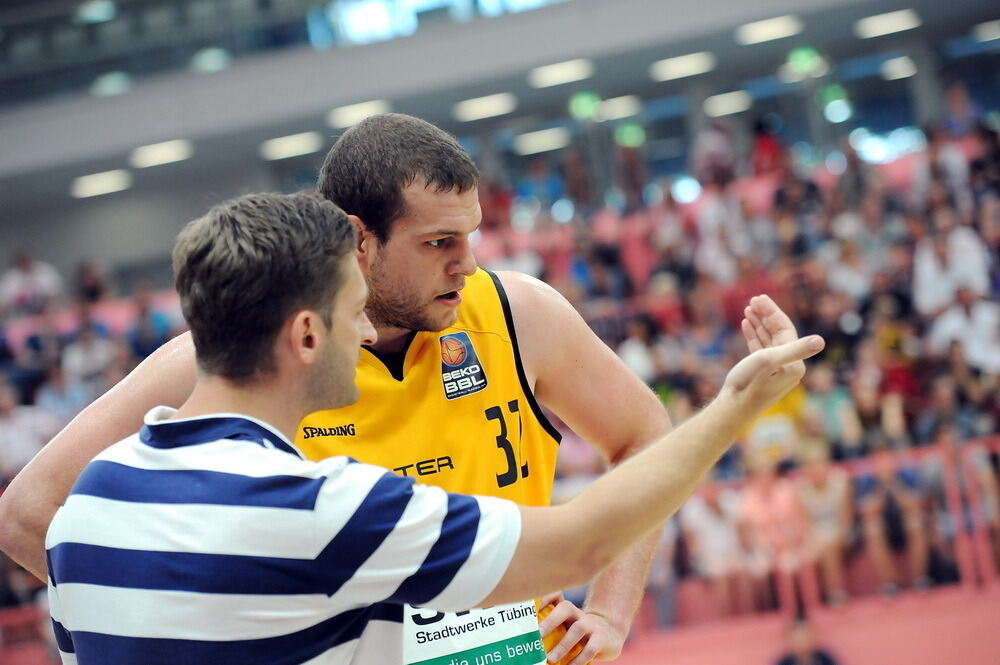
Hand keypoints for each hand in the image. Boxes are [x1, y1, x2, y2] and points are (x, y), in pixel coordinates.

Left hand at [537, 593, 624, 664]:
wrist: (608, 635)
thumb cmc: (576, 633)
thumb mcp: (565, 626)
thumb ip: (549, 629)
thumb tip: (526, 643)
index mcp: (565, 608)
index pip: (554, 595)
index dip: (543, 598)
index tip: (529, 609)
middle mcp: (577, 613)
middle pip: (565, 608)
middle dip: (551, 620)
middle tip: (537, 633)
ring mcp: (590, 625)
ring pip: (577, 630)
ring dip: (563, 646)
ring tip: (550, 659)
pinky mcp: (601, 639)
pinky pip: (590, 649)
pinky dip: (578, 660)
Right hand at [722, 295, 823, 414]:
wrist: (733, 408)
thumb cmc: (750, 384)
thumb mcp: (771, 361)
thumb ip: (795, 349)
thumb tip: (821, 340)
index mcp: (795, 363)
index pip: (785, 330)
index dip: (772, 312)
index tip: (758, 298)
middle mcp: (788, 366)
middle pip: (778, 333)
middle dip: (765, 315)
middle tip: (752, 300)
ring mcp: (775, 370)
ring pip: (768, 339)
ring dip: (759, 323)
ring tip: (748, 309)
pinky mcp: (763, 373)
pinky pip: (760, 348)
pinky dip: (753, 335)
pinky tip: (746, 324)